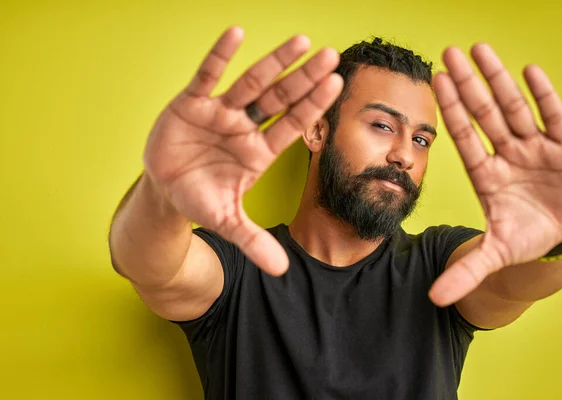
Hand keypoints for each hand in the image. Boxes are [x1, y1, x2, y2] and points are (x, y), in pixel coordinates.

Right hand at [143, 27, 342, 275]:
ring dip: (275, 63)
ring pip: (252, 83)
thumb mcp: (228, 222)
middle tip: (332, 57)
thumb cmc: (201, 200)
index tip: (336, 85)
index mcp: (257, 152)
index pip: (292, 125)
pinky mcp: (191, 104)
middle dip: (304, 79)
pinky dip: (219, 57)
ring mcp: (220, 113)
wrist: (166, 191)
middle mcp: (244, 128)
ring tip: (302, 42)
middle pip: (280, 99)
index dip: (313, 106)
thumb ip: (254, 241)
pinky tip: (235, 33)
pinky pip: (206, 76)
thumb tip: (283, 270)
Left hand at [429, 43, 561, 305]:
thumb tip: (434, 300)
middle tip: (448, 53)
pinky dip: (543, 96)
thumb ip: (467, 271)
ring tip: (480, 49)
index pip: (464, 136)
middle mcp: (507, 155)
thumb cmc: (524, 238)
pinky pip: (554, 118)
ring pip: (514, 108)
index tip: (434, 82)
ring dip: (499, 80)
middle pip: (484, 114)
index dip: (451, 109)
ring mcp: (535, 149)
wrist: (560, 239)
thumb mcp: (495, 254)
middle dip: (468, 85)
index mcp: (486, 175)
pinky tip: (529, 71)